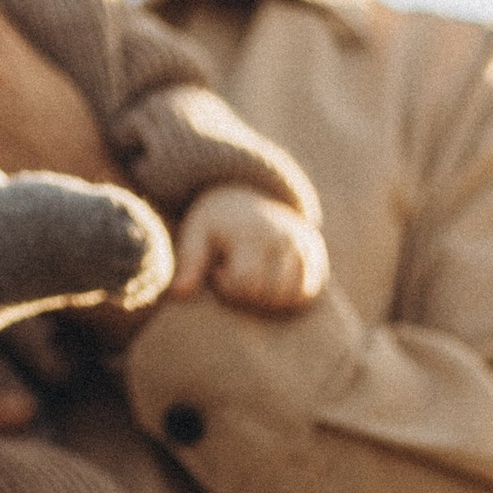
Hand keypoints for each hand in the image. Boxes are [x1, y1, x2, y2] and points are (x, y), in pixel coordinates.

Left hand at [170, 185, 328, 313]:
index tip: (217, 271)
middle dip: (247, 294)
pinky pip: (308, 293)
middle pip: (268, 293)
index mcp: (250, 232)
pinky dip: (291, 297)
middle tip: (236, 274)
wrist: (249, 193)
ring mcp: (302, 246)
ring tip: (254, 280)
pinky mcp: (315, 254)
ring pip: (290, 296)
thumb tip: (177, 294)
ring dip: (269, 299)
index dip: (227, 286)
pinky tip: (272, 283)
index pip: (244, 284)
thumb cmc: (218, 222)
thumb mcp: (197, 234)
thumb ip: (189, 262)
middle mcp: (281, 237)